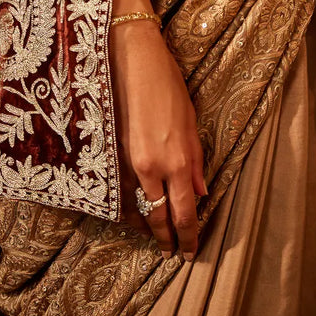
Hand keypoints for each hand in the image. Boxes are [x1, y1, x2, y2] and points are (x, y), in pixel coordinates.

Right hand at [110, 20, 206, 258]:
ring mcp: (130, 161)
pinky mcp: (115, 153)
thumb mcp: (191, 123)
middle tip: (173, 254)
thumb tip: (200, 191)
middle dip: (168, 240)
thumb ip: (196, 162)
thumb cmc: (168, 85)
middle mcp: (153, 167)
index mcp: (178, 161)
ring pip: (141, 206)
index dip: (188, 237)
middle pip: (160, 218)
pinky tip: (139, 209)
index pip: (185, 213)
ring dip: (150, 225)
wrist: (132, 61)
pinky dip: (134, 203)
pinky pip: (127, 188)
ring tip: (158, 238)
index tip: (189, 252)